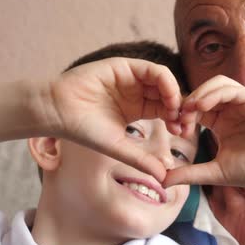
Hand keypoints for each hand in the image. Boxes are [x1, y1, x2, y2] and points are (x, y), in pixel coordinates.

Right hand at [47, 57, 182, 176]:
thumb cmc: (84, 130)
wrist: (58, 111)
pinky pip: (153, 70)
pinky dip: (166, 82)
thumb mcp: (119, 147)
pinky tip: (169, 98)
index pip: (166, 111)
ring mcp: (131, 78)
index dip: (178, 120)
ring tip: (176, 112)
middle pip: (168, 95)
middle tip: (186, 123)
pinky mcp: (124, 66)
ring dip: (175, 95)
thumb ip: (142, 160)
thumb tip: (165, 177)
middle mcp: (136, 92)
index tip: (183, 134)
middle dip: (180, 108)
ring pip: (164, 82)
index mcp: (137, 109)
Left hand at [167, 75, 244, 191]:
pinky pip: (233, 89)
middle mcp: (233, 108)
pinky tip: (203, 106)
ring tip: (189, 108)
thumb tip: (162, 181)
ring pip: (218, 85)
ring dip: (201, 93)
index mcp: (221, 121)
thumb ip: (189, 173)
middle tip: (177, 115)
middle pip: (205, 91)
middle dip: (189, 101)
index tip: (174, 129)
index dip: (183, 114)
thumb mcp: (214, 171)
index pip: (197, 108)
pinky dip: (216, 94)